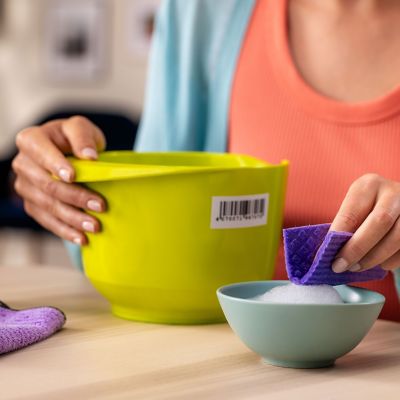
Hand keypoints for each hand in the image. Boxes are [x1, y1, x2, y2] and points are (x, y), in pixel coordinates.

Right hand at [12, 116, 106, 244]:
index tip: (73, 176)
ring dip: (73, 219)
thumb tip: (90, 157)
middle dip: (75, 197)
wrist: (69, 153)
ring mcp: (26, 187)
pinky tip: (83, 238)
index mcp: (32, 140)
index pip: (40, 152)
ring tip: (95, 226)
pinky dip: (66, 231)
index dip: (55, 164)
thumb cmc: (75, 139)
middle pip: (47, 184)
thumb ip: (82, 137)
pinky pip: (47, 221)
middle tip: (100, 205)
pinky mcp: (32, 205)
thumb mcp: (80, 128)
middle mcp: (23, 164)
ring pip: (48, 206)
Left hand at [330, 173, 399, 272]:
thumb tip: (329, 253)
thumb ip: (346, 225)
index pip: (352, 213)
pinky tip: (381, 265)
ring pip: (397, 237)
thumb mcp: (356, 208)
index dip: (339, 237)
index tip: (328, 257)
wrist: (397, 204)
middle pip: (379, 222)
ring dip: (375, 257)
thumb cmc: (369, 209)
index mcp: (368, 185)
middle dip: (357, 249)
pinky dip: (393, 260)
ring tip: (358, 267)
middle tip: (342, 266)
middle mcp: (393, 192)